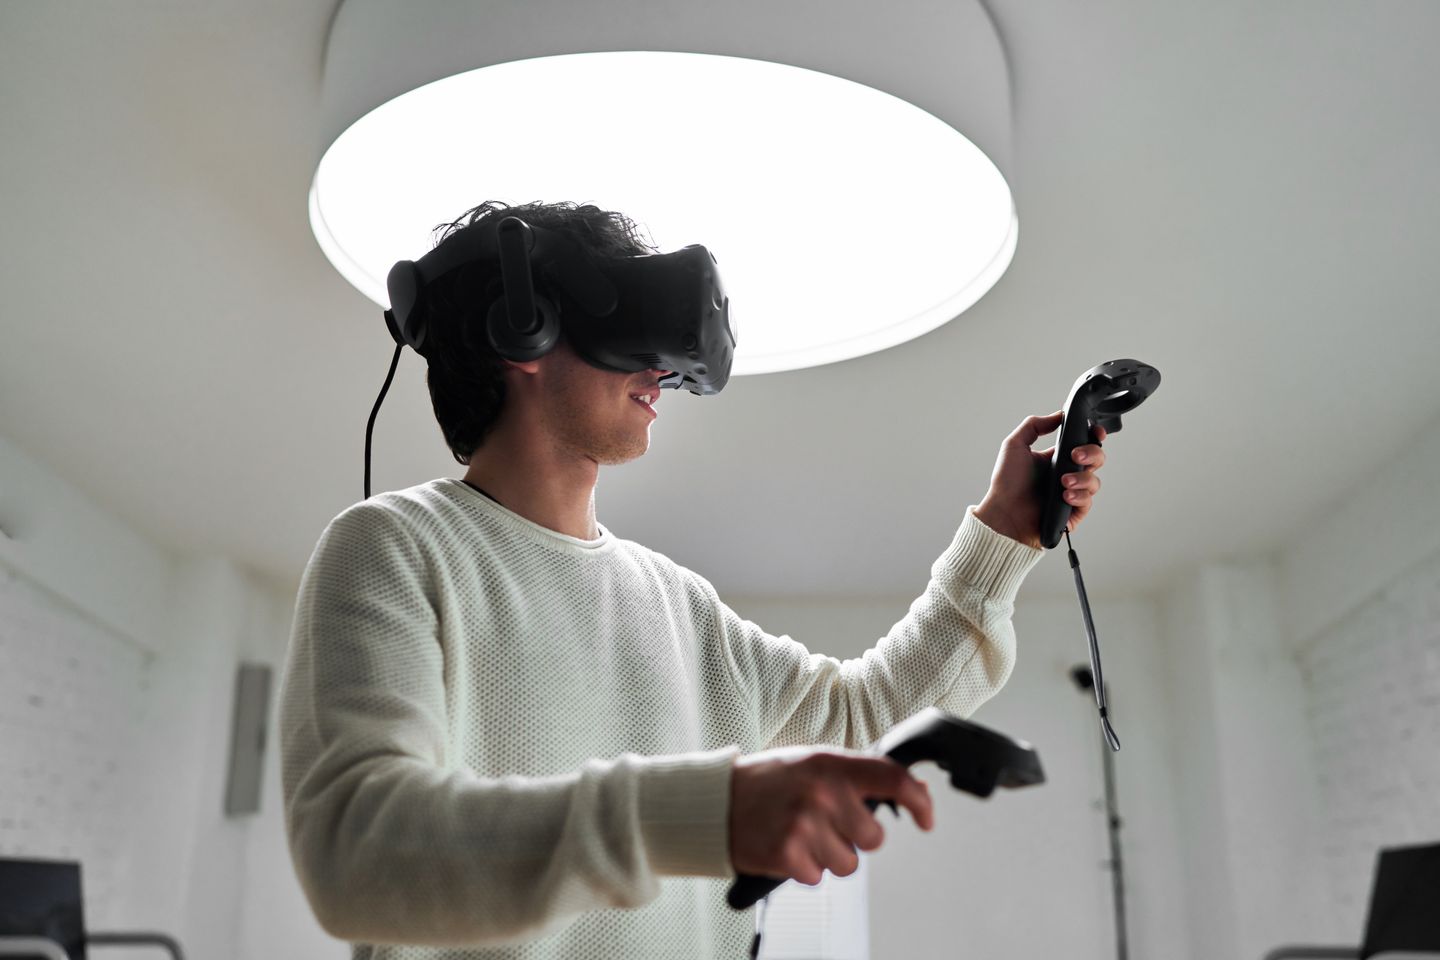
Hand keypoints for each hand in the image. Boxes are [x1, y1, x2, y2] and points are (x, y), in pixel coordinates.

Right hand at [728, 747, 932, 884]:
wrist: (716, 801)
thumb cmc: (769, 781)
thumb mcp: (815, 763)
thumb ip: (861, 774)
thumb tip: (915, 791)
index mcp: (831, 764)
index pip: (893, 779)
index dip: (919, 801)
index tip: (926, 817)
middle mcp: (822, 793)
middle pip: (873, 838)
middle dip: (855, 837)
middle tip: (827, 823)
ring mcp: (804, 825)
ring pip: (848, 864)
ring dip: (829, 855)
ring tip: (802, 833)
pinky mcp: (787, 854)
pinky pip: (819, 877)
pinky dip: (806, 868)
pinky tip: (787, 846)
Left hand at [974, 411, 1107, 548]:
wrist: (1003, 513)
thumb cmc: (1006, 483)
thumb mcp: (1014, 445)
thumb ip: (1034, 425)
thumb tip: (1058, 415)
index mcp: (1056, 457)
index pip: (1083, 442)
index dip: (1094, 435)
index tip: (1095, 432)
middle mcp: (1066, 473)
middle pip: (1096, 458)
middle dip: (1092, 452)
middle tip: (1075, 455)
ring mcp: (1072, 493)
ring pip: (1094, 481)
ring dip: (1082, 478)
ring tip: (1063, 481)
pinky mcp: (1073, 512)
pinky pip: (1088, 501)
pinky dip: (1079, 496)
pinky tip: (1065, 496)